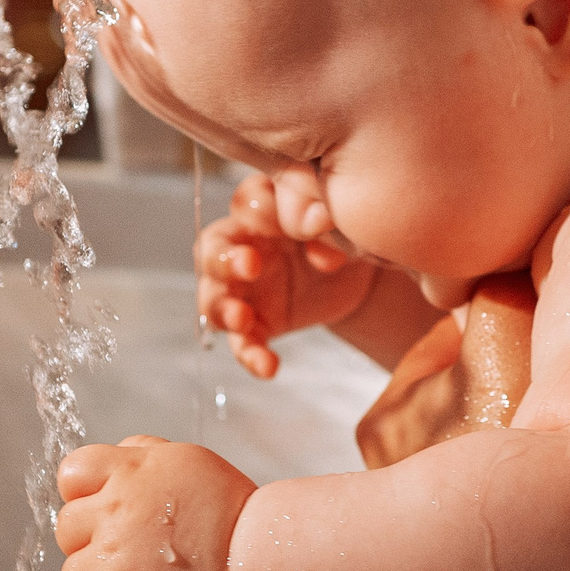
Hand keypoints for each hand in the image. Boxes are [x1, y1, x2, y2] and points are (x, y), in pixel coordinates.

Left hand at [53, 436, 255, 570]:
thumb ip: (141, 454)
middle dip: (90, 540)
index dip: (84, 495)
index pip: (72, 475)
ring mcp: (112, 562)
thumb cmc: (230, 511)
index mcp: (129, 472)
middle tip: (131, 555)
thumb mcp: (185, 459)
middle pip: (66, 528)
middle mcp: (114, 512)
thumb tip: (116, 460)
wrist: (257, 560)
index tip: (105, 511)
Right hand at [199, 171, 374, 377]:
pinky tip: (268, 367)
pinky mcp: (256, 325)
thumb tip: (319, 223)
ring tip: (242, 319)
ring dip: (223, 310)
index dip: (259, 212)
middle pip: (212, 250)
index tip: (287, 226)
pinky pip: (243, 344)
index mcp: (262, 212)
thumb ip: (322, 215)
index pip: (246, 203)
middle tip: (249, 267)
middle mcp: (242, 247)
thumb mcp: (337, 219)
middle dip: (224, 260)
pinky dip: (251, 356)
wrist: (357, 276)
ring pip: (212, 299)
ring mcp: (244, 290)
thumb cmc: (338, 234)